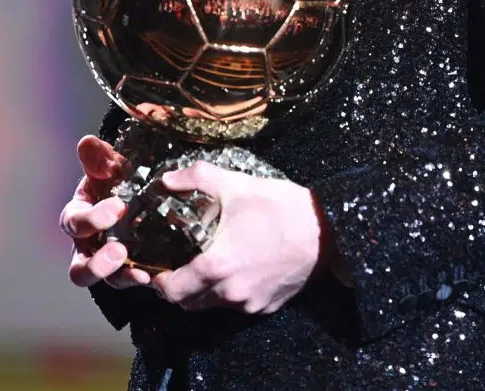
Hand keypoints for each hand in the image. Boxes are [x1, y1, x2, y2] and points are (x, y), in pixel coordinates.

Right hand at [61, 136, 151, 290]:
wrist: (140, 191)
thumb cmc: (117, 179)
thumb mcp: (110, 166)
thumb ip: (99, 158)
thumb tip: (87, 143)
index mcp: (78, 216)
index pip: (74, 222)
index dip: (92, 219)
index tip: (117, 208)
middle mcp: (86, 246)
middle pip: (79, 268)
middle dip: (96, 264)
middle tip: (120, 250)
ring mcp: (105, 263)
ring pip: (102, 283)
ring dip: (117, 277)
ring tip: (138, 272)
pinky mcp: (126, 272)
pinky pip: (126, 282)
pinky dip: (137, 280)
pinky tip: (152, 276)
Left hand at [151, 161, 330, 314]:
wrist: (328, 231)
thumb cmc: (281, 207)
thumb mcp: (237, 185)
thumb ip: (197, 178)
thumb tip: (167, 178)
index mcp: (216, 266)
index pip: (172, 290)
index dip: (158, 283)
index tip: (156, 270)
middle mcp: (230, 293)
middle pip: (188, 304)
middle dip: (177, 290)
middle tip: (176, 268)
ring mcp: (251, 304)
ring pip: (212, 307)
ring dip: (203, 293)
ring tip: (206, 267)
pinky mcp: (268, 306)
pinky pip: (239, 307)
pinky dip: (230, 294)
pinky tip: (238, 270)